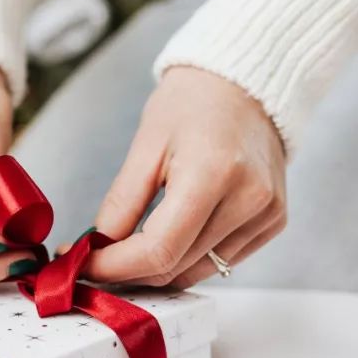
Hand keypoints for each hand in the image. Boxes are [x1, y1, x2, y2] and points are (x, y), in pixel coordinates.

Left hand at [85, 67, 286, 287]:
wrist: (242, 86)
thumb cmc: (189, 106)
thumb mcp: (144, 147)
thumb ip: (121, 203)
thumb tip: (98, 248)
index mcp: (213, 175)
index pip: (159, 249)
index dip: (115, 266)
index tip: (83, 265)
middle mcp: (249, 201)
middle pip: (176, 265)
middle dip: (128, 271)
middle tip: (95, 262)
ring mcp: (267, 215)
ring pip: (198, 271)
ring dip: (156, 272)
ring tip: (124, 255)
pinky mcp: (274, 221)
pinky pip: (221, 260)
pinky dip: (186, 260)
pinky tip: (164, 242)